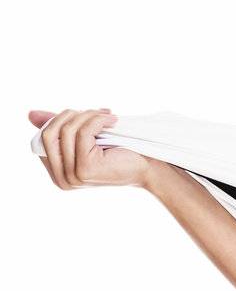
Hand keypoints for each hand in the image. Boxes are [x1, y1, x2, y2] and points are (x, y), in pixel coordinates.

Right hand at [28, 108, 152, 190]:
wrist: (149, 165)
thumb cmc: (120, 151)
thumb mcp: (87, 137)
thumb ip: (61, 127)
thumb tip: (31, 114)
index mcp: (57, 173)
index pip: (42, 138)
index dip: (60, 120)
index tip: (86, 114)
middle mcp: (61, 178)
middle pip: (49, 133)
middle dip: (71, 115)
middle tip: (96, 112)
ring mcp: (71, 176)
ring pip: (67, 130)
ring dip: (89, 116)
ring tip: (108, 116)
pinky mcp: (85, 169)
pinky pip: (83, 133)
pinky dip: (97, 120)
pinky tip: (113, 120)